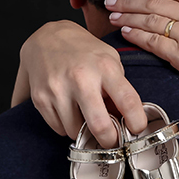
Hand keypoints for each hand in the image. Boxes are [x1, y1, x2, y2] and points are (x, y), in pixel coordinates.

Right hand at [19, 20, 146, 145]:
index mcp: (105, 67)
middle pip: (99, 126)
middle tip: (112, 140)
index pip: (128, 101)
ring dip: (83, 132)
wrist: (45, 37)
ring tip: (85, 116)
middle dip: (109, 140)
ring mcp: (58, 89)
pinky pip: (58, 128)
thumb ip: (118, 88)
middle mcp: (81, 78)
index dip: (137, 122)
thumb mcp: (109, 59)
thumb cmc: (83, 51)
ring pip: (76, 131)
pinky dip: (66, 126)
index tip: (137, 129)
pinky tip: (69, 111)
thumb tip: (125, 121)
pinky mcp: (40, 98)